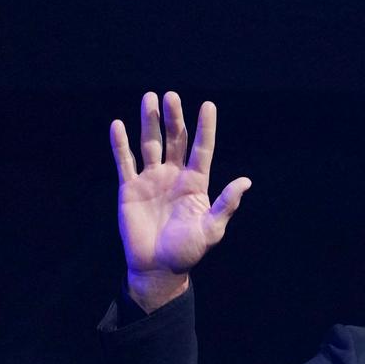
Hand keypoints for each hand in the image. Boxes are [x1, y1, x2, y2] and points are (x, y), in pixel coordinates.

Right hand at [110, 91, 251, 310]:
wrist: (157, 267)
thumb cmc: (187, 251)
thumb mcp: (212, 229)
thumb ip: (226, 204)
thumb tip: (245, 181)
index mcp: (195, 184)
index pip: (201, 149)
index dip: (205, 128)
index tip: (208, 104)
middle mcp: (174, 176)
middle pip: (175, 140)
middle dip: (174, 117)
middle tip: (171, 95)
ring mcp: (151, 180)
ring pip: (150, 144)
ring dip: (149, 122)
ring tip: (149, 98)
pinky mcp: (130, 189)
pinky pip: (124, 161)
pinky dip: (120, 144)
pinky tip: (119, 125)